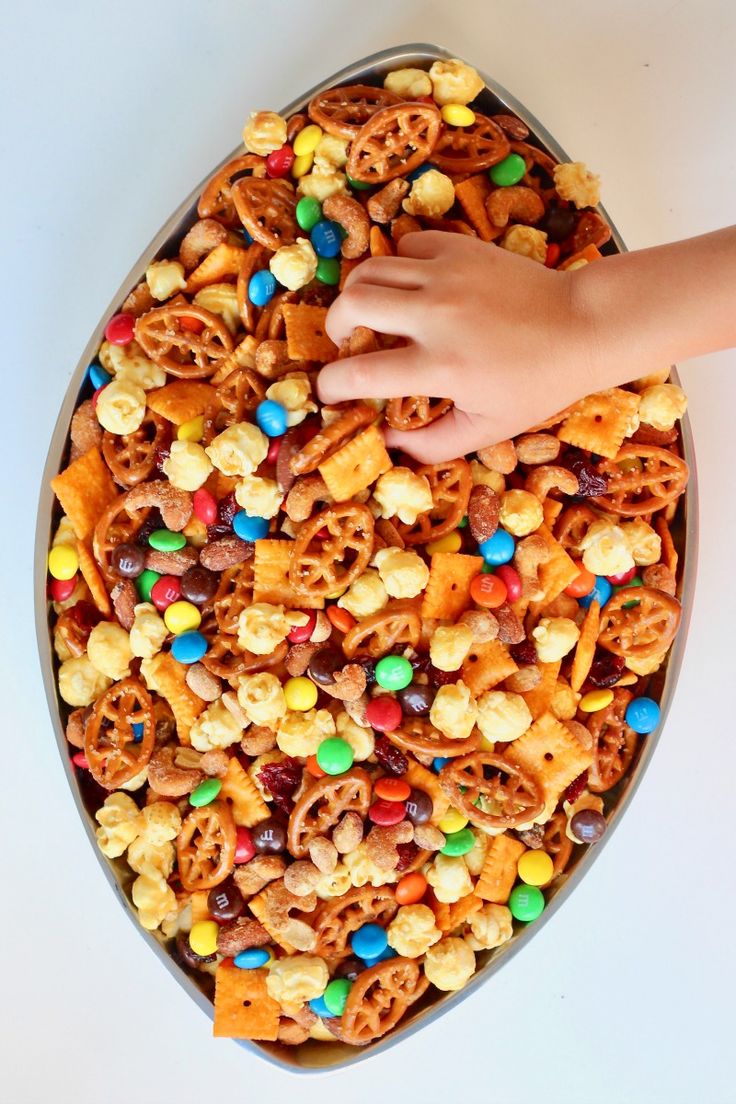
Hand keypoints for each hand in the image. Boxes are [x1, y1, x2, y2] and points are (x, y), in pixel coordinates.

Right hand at [317, 231, 597, 462]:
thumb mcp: (487, 429)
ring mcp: (447, 275)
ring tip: (371, 313)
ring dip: (358, 293)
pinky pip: (404, 247)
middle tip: (347, 342)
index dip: (331, 386)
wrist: (582, 325)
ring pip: (369, 269)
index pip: (358, 374)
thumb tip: (387, 443)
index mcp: (440, 366)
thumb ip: (431, 445)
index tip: (331, 392)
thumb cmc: (536, 384)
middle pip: (351, 304)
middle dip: (335, 327)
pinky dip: (395, 266)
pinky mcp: (459, 248)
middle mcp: (435, 315)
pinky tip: (409, 287)